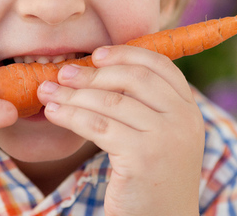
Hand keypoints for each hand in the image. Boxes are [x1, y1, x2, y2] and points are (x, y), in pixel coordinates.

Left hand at [37, 45, 203, 215]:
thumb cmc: (151, 182)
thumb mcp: (160, 137)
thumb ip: (145, 106)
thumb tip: (99, 69)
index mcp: (189, 110)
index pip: (159, 65)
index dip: (125, 54)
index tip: (95, 55)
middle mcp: (184, 119)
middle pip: (132, 78)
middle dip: (92, 73)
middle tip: (62, 74)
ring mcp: (166, 138)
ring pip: (110, 101)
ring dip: (72, 94)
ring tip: (48, 92)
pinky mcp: (143, 157)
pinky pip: (98, 126)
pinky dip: (71, 115)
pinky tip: (54, 113)